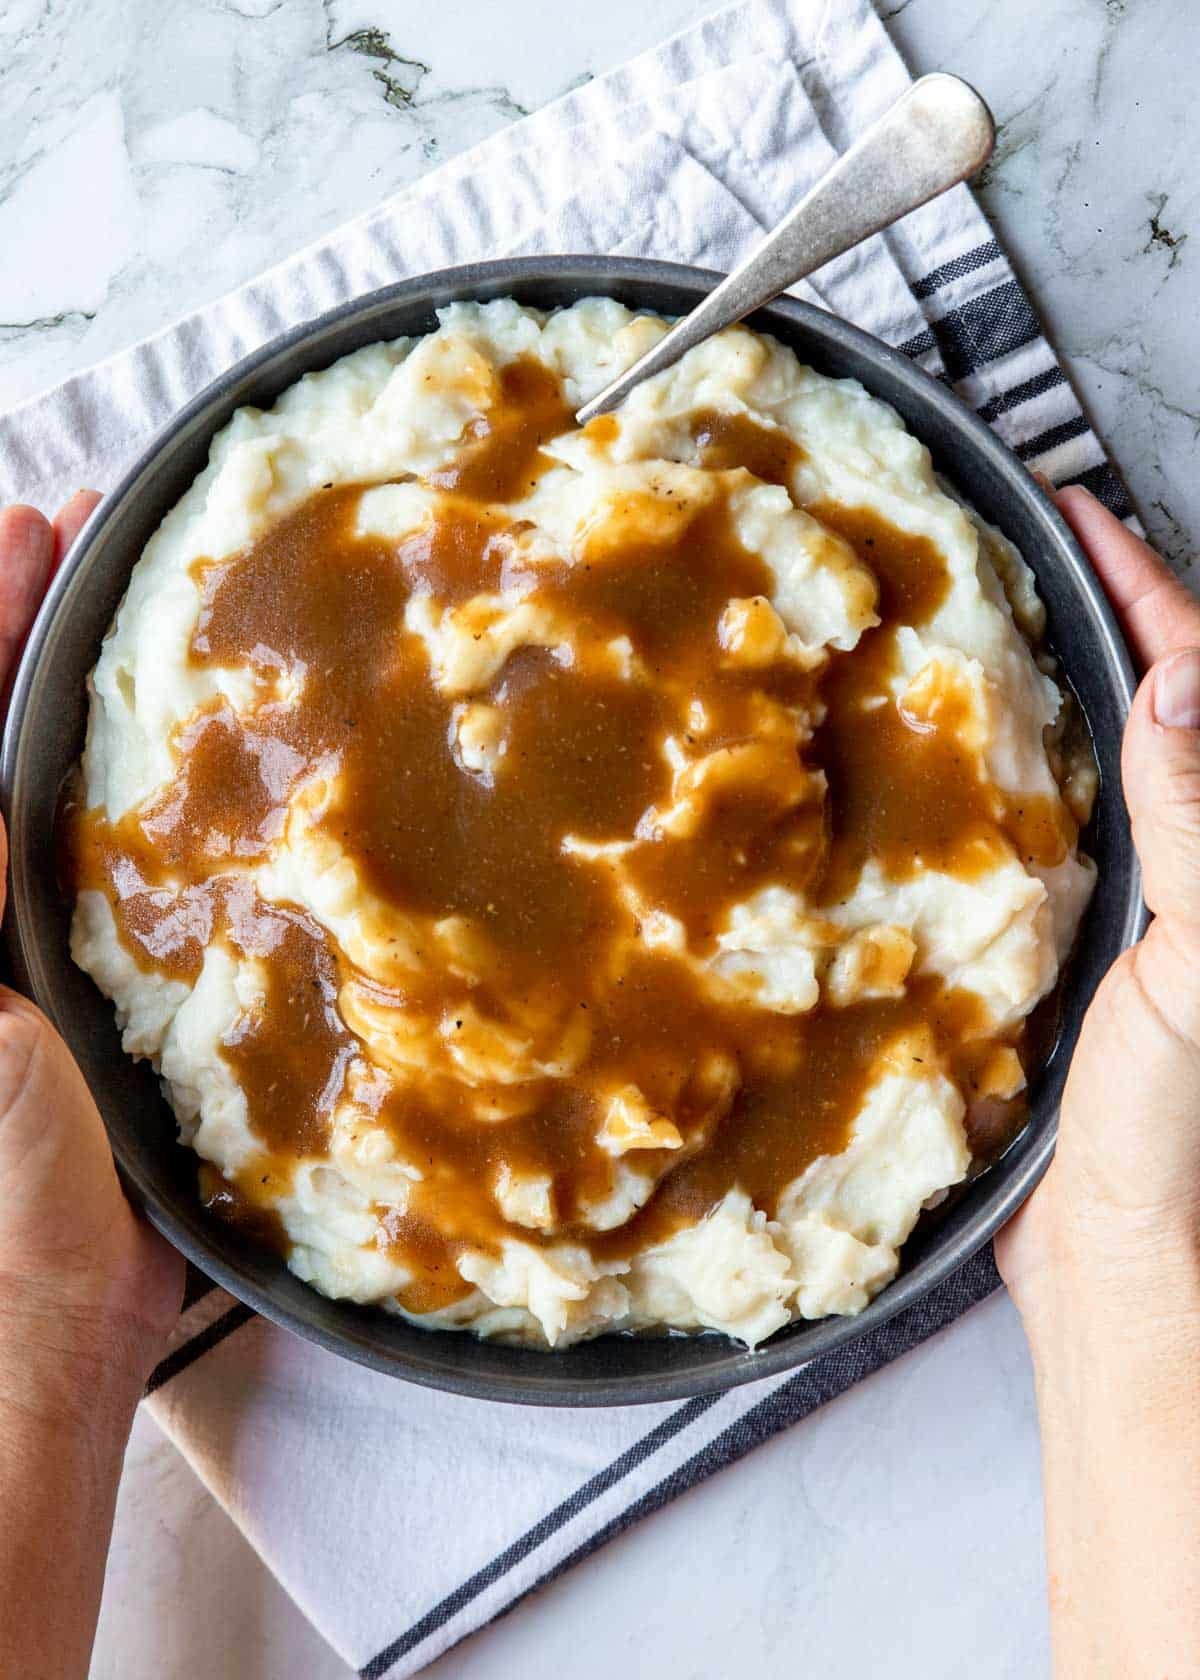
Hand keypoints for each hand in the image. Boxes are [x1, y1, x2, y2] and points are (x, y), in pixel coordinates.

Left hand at [0, 495, 181, 1396]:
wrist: (56, 1288)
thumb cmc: (1, 1165)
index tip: (24, 535)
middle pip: (3, 733)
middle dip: (29, 628)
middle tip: (83, 533)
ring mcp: (51, 929)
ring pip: (67, 780)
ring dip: (92, 690)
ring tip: (136, 602)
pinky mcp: (119, 974)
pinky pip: (135, 855)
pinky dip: (159, 792)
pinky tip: (210, 749)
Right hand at [996, 486, 1199, 1678]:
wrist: (1120, 1258)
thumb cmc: (1178, 1137)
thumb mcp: (1194, 967)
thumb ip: (1194, 829)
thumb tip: (1177, 687)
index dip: (1146, 587)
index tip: (1078, 512)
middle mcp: (1192, 864)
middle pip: (1160, 705)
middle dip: (1106, 613)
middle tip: (1033, 543)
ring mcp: (1137, 903)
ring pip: (1102, 759)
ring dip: (1061, 682)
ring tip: (996, 618)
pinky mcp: (1079, 948)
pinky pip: (1052, 830)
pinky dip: (1016, 774)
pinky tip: (965, 759)